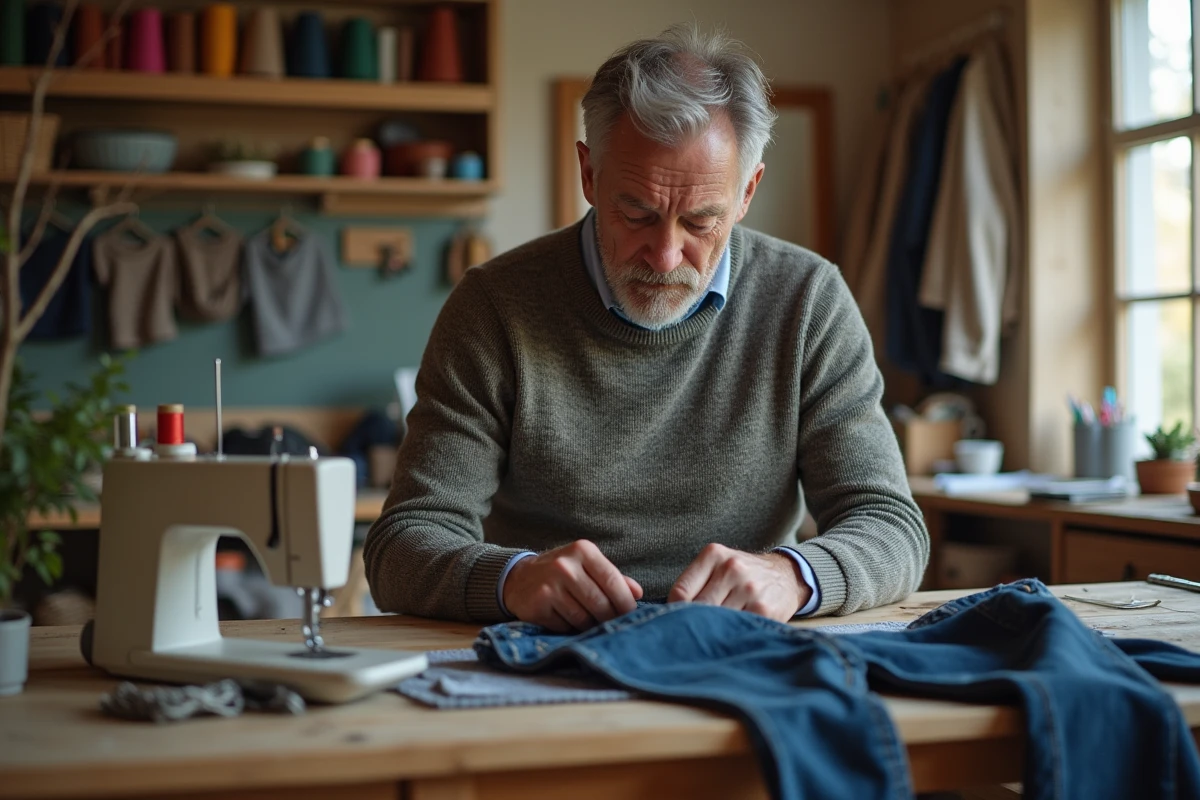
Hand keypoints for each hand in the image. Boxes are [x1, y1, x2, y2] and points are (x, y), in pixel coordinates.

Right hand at [503, 540, 643, 632]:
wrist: (518, 578)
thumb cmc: (562, 573)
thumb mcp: (587, 566)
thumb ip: (613, 578)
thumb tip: (637, 593)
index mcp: (582, 550)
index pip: (612, 580)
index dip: (625, 602)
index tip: (631, 615)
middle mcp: (565, 566)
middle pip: (600, 603)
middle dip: (610, 618)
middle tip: (612, 625)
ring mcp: (550, 586)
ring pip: (584, 618)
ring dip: (590, 625)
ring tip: (588, 621)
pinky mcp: (538, 606)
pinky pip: (565, 626)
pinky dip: (570, 628)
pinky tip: (566, 619)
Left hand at [668, 544, 809, 621]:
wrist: (786, 576)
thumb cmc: (741, 575)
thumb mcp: (718, 565)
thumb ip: (695, 583)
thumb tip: (666, 615)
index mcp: (714, 555)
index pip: (680, 591)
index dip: (673, 611)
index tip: (674, 621)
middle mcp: (732, 569)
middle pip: (696, 609)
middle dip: (691, 624)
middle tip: (689, 634)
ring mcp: (749, 589)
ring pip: (715, 621)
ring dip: (710, 632)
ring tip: (710, 635)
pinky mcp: (763, 610)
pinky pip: (735, 629)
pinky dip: (728, 636)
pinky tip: (728, 635)